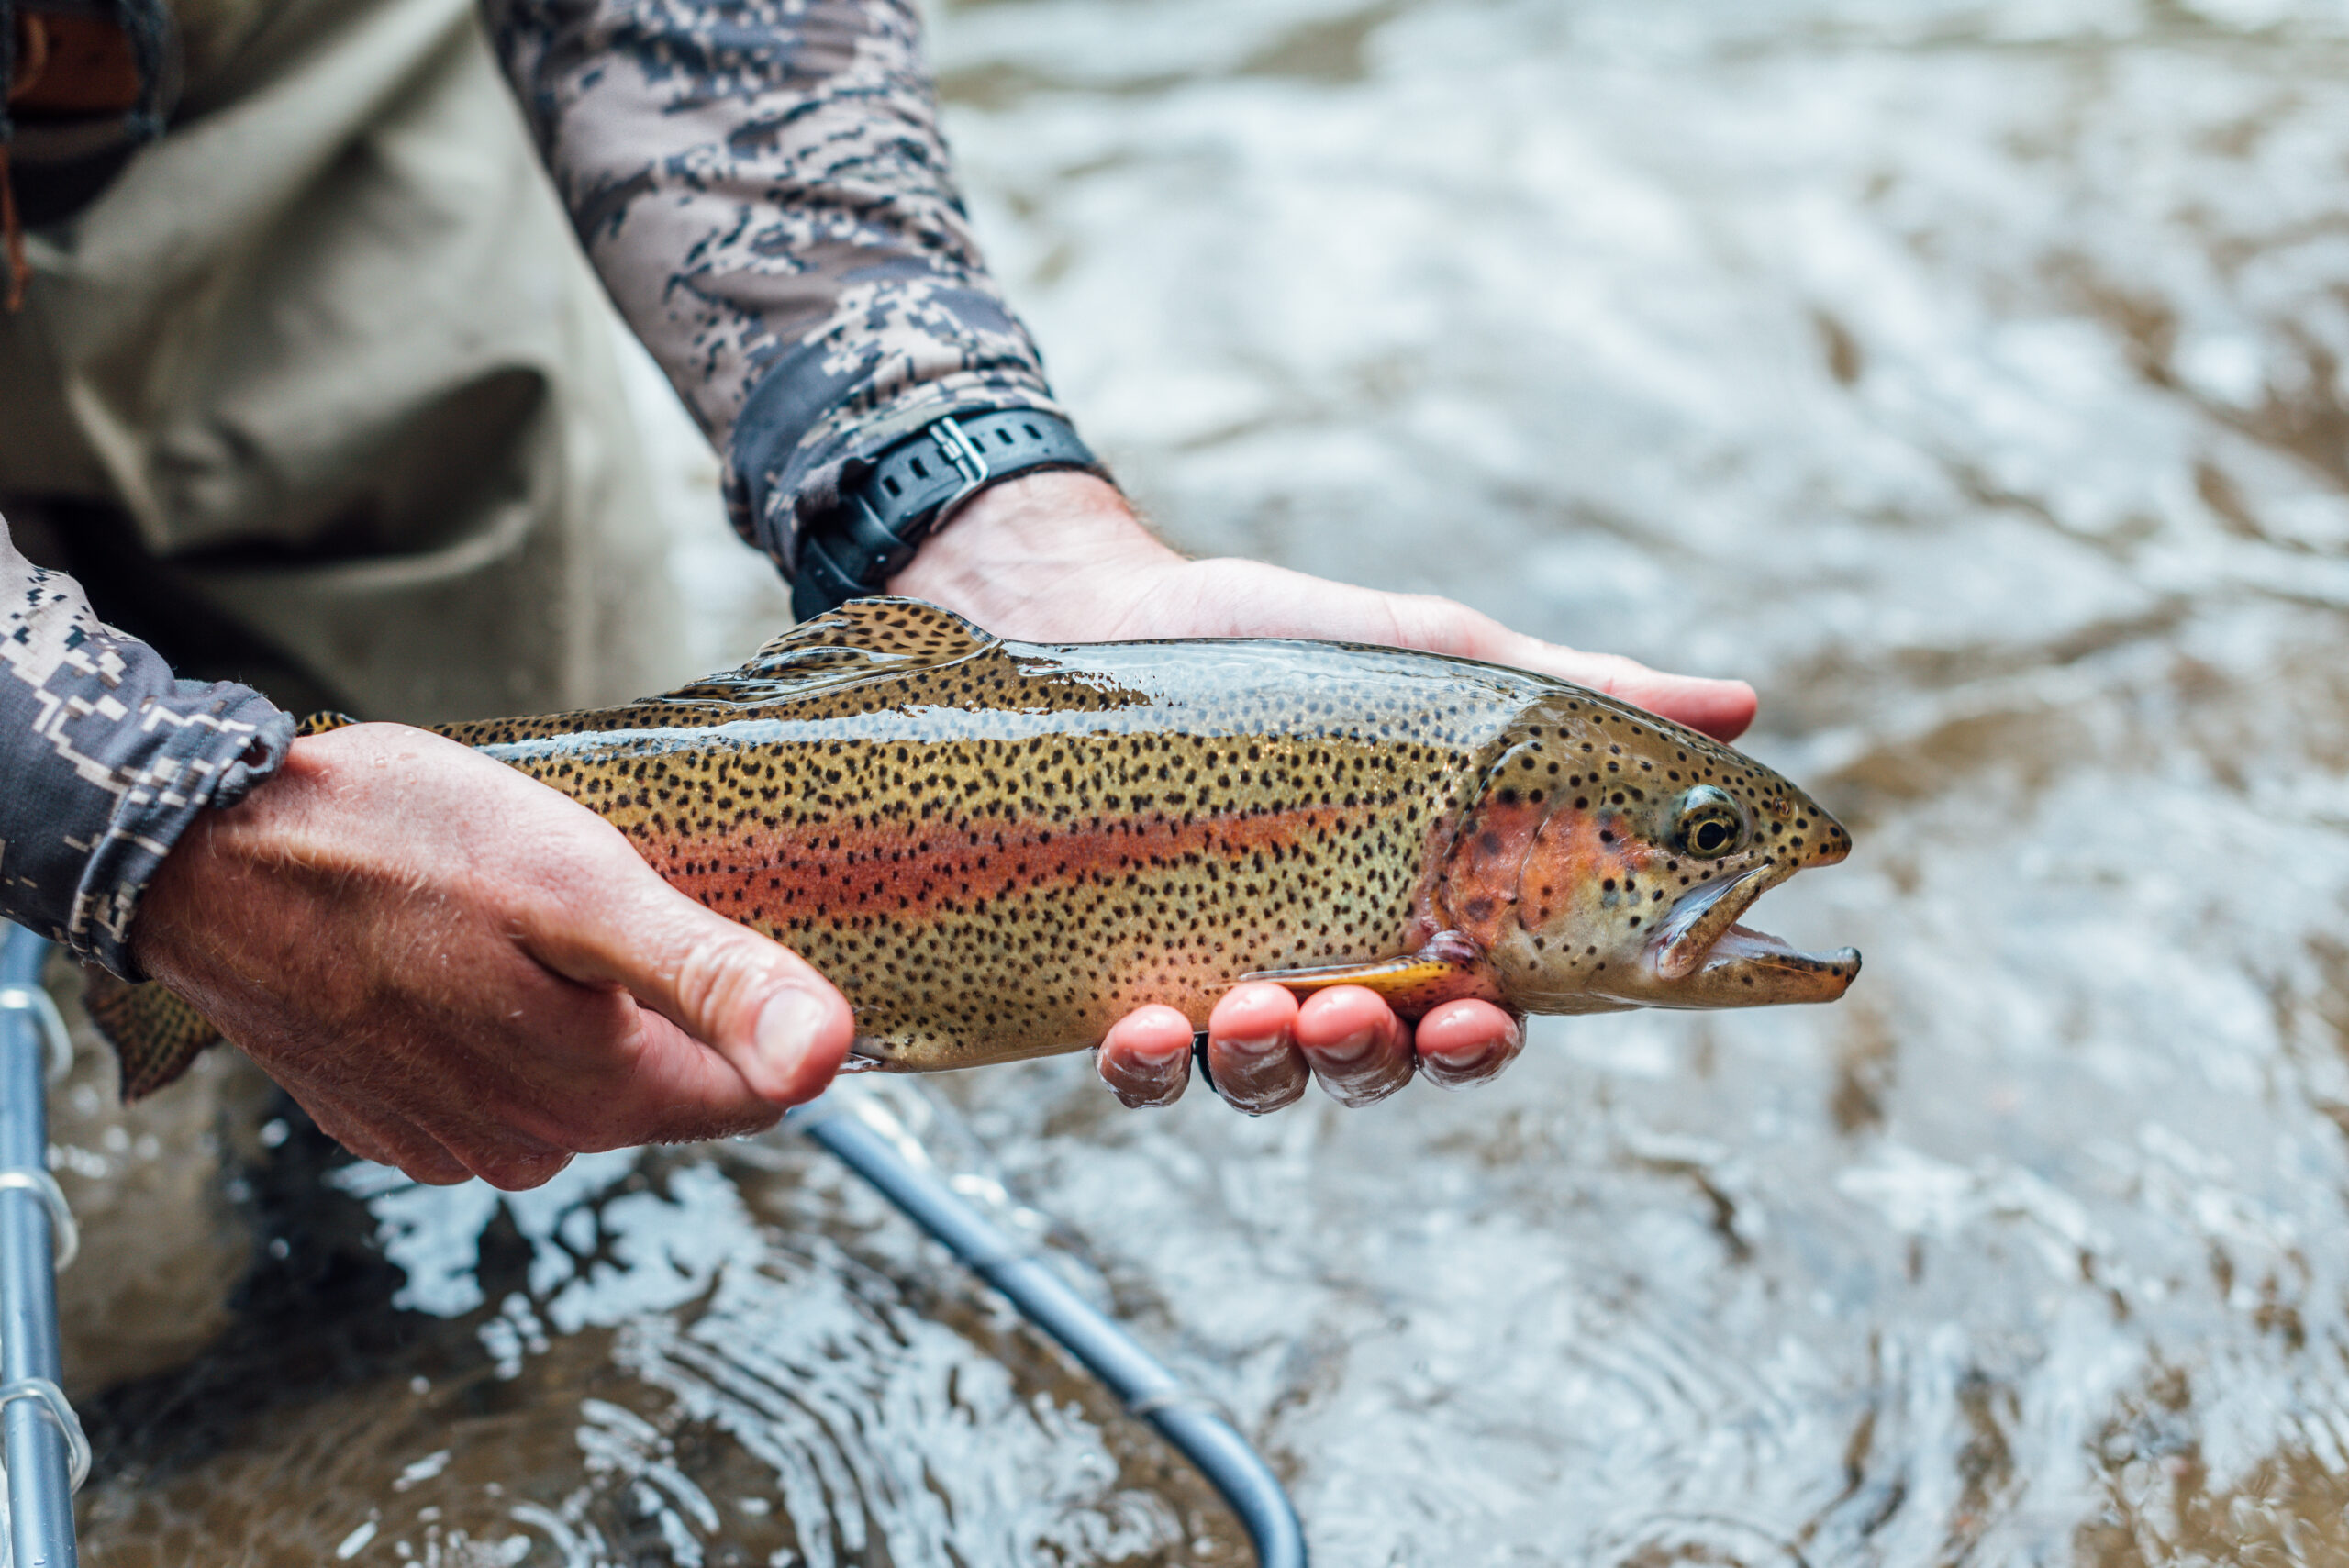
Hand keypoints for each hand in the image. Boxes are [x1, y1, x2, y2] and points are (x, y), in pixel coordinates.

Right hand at [133, 724, 854, 1189]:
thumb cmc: (394, 846)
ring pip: (573, 1085)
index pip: (750, 1095)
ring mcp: (445, 1138)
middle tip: (612, 901)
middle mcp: (528, 1145)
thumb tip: (833, 1055)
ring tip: (528, 921)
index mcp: (598, 1096)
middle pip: (661, 1086)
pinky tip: (461, 953)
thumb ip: (710, 979)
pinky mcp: (383, 1114)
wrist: (200, 853)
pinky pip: (488, 1082)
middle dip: (659, 1008)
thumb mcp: (581, 888)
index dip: (763, 1014)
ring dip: (574, 1014)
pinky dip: (493, 1023)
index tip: (737, 930)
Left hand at [891, 470, 1744, 1111]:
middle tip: (1375, 1015)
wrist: (1097, 610)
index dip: (1484, 1039)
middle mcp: (1326, 972)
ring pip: (1264, 1083)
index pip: (1476, 1015)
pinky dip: (1149, 1066)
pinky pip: (1141, 1068)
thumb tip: (1742, 705)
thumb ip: (1577, 699)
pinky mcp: (1120, 978)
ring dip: (1275, 1065)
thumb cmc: (1284, 643)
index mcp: (1419, 919)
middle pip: (1376, 1069)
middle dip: (1383, 1061)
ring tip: (1262, 1005)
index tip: (1487, 1015)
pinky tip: (1147, 1029)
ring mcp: (1220, 981)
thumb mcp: (1443, 663)